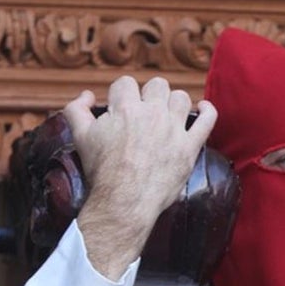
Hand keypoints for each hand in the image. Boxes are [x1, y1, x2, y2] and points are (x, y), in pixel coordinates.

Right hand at [62, 76, 216, 278]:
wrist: (124, 202)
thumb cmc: (102, 171)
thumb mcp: (80, 137)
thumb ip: (76, 109)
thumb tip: (87, 94)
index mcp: (125, 108)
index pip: (126, 83)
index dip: (122, 94)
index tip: (121, 108)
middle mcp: (152, 113)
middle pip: (157, 85)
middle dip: (149, 95)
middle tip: (144, 113)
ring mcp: (174, 129)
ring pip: (181, 98)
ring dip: (173, 103)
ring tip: (167, 115)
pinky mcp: (190, 147)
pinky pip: (208, 120)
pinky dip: (208, 111)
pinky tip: (202, 108)